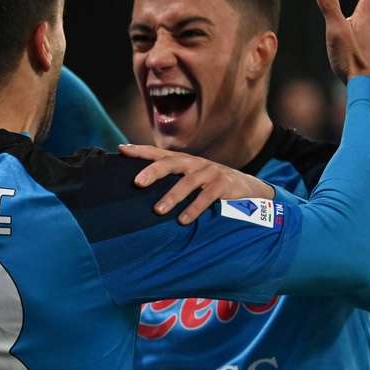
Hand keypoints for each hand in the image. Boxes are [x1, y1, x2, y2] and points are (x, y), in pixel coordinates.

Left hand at [120, 144, 274, 223]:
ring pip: (188, 182)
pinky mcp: (224, 185)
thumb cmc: (209, 186)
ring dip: (172, 196)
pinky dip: (195, 208)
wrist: (248, 189)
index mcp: (183, 161)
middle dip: (153, 171)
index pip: (158, 153)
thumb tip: (140, 190)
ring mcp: (210, 172)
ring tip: (158, 210)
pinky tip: (183, 220)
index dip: (140, 150)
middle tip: (137, 183)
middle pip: (171, 162)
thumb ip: (170, 181)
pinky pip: (207, 197)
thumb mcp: (190, 178)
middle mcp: (194, 163)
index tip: (121, 150)